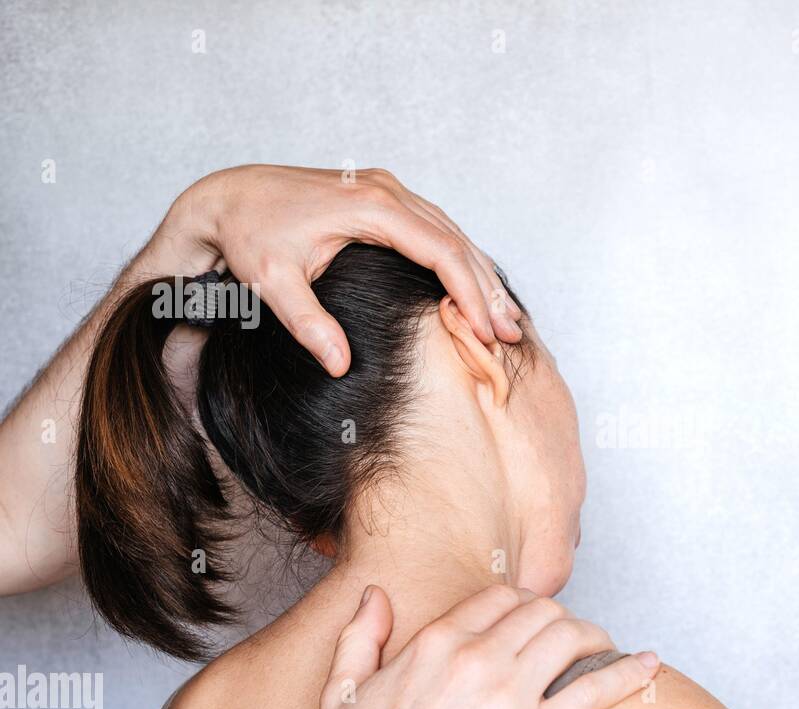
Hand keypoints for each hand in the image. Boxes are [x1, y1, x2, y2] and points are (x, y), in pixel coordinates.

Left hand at [159, 164, 523, 374]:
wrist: (226, 197)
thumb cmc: (248, 235)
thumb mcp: (270, 284)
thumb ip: (308, 323)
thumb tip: (339, 365)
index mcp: (369, 205)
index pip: (439, 250)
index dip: (468, 293)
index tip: (485, 331)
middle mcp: (386, 191)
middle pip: (456, 242)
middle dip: (486, 291)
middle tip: (510, 335)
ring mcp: (388, 192)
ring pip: (452, 234)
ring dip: (480, 277)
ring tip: (504, 320)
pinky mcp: (384, 200)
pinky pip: (436, 231)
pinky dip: (460, 262)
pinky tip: (475, 291)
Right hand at [313, 584, 658, 708]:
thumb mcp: (341, 693)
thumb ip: (360, 637)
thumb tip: (376, 596)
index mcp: (435, 643)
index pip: (500, 599)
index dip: (526, 606)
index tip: (537, 621)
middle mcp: (476, 658)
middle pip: (542, 612)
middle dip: (564, 620)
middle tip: (575, 639)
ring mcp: (509, 695)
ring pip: (571, 638)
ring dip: (597, 639)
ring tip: (608, 650)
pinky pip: (596, 689)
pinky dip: (629, 674)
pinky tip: (648, 667)